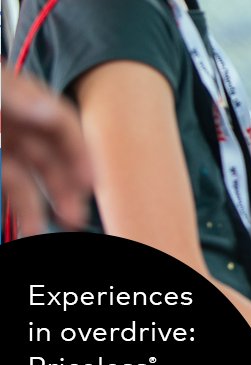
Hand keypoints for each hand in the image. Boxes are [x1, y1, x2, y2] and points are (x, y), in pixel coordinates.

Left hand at [1, 68, 91, 235]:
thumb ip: (10, 94)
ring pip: (24, 178)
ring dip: (39, 205)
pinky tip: (25, 225)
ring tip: (44, 230)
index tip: (87, 181)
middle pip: (47, 155)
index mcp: (12, 95)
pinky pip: (5, 185)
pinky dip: (18, 207)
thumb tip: (49, 111)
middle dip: (64, 186)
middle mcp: (8, 121)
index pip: (59, 123)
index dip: (78, 151)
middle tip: (73, 215)